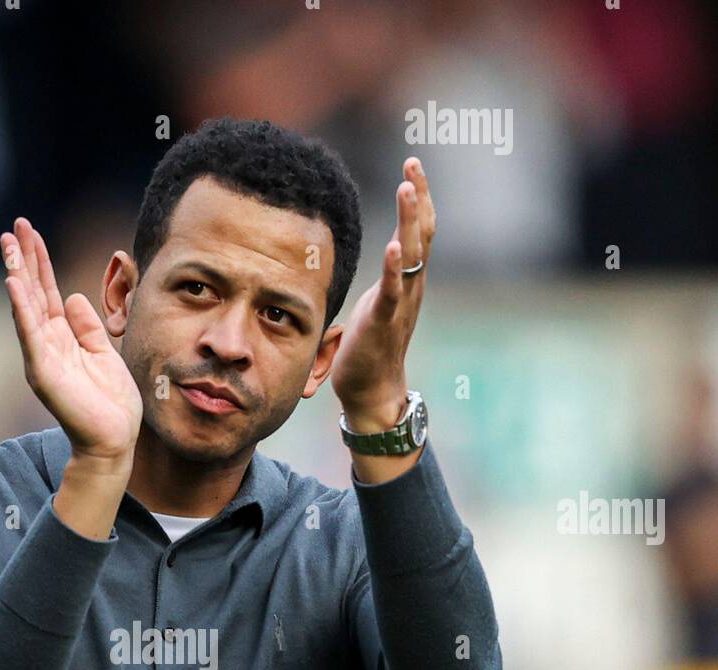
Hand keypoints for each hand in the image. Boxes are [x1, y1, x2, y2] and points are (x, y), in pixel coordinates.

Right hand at [1, 217, 142, 468]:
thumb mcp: (103, 353)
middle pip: (31, 292)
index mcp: (60, 338)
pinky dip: (21, 310)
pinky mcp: (44, 373)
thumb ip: (87, 326)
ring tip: (8, 244)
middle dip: (23, 258)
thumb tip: (71, 297)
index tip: (30, 232)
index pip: (45, 292)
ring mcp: (41, 358)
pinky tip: (14, 285)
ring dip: (17, 274)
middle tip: (14, 225)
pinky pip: (30, 336)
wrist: (114, 440)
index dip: (39, 262)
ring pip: (26, 308)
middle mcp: (45, 344)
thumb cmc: (110, 402)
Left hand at [330, 159, 435, 432]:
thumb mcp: (376, 303)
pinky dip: (393, 267)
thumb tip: (363, 257)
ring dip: (409, 220)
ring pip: (411, 254)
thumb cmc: (369, 348)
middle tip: (413, 162)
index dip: (418, 197)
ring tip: (407, 188)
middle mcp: (411, 287)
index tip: (412, 166)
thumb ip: (380, 279)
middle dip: (419, 196)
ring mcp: (401, 304)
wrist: (372, 390)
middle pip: (422, 232)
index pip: (418, 230)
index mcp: (407, 280)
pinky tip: (392, 244)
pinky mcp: (385, 322)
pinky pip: (392, 291)